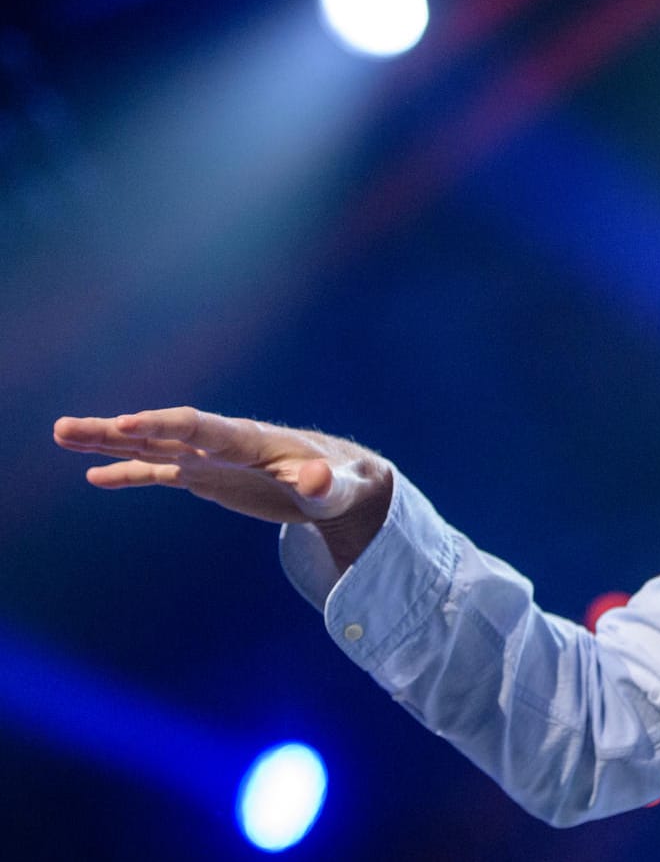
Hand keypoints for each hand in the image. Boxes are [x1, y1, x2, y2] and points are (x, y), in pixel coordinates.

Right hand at [53, 406, 391, 526]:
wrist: (340, 482)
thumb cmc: (342, 483)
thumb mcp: (337, 489)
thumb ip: (324, 485)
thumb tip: (317, 480)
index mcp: (249, 440)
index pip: (199, 427)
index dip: (163, 425)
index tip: (124, 424)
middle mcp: (221, 444)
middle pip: (162, 433)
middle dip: (116, 430)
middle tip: (65, 427)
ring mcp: (210, 460)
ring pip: (152, 448)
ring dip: (109, 442)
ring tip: (62, 433)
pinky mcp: (207, 477)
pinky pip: (160, 473)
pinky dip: (129, 473)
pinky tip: (95, 475)